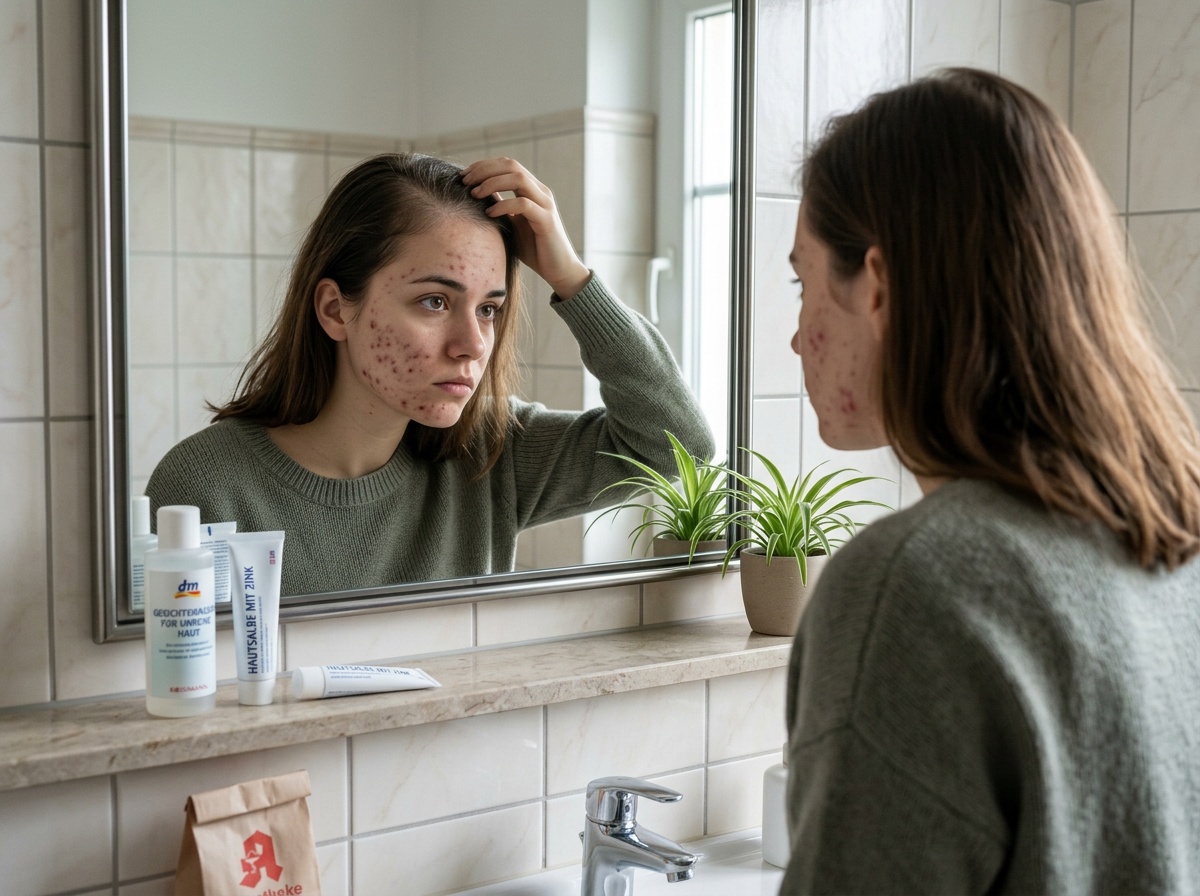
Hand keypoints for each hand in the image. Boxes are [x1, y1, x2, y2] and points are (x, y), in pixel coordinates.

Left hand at [461, 158, 591, 299]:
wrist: (559, 270)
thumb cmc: (534, 249)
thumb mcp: (512, 225)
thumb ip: (500, 208)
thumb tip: (476, 196)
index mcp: (532, 190)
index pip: (507, 165)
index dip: (484, 166)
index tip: (463, 176)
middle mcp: (540, 192)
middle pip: (511, 165)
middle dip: (484, 169)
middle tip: (464, 181)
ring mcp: (545, 204)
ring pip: (518, 178)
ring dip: (492, 182)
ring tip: (474, 194)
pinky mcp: (546, 220)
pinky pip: (523, 204)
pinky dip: (503, 205)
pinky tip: (489, 213)